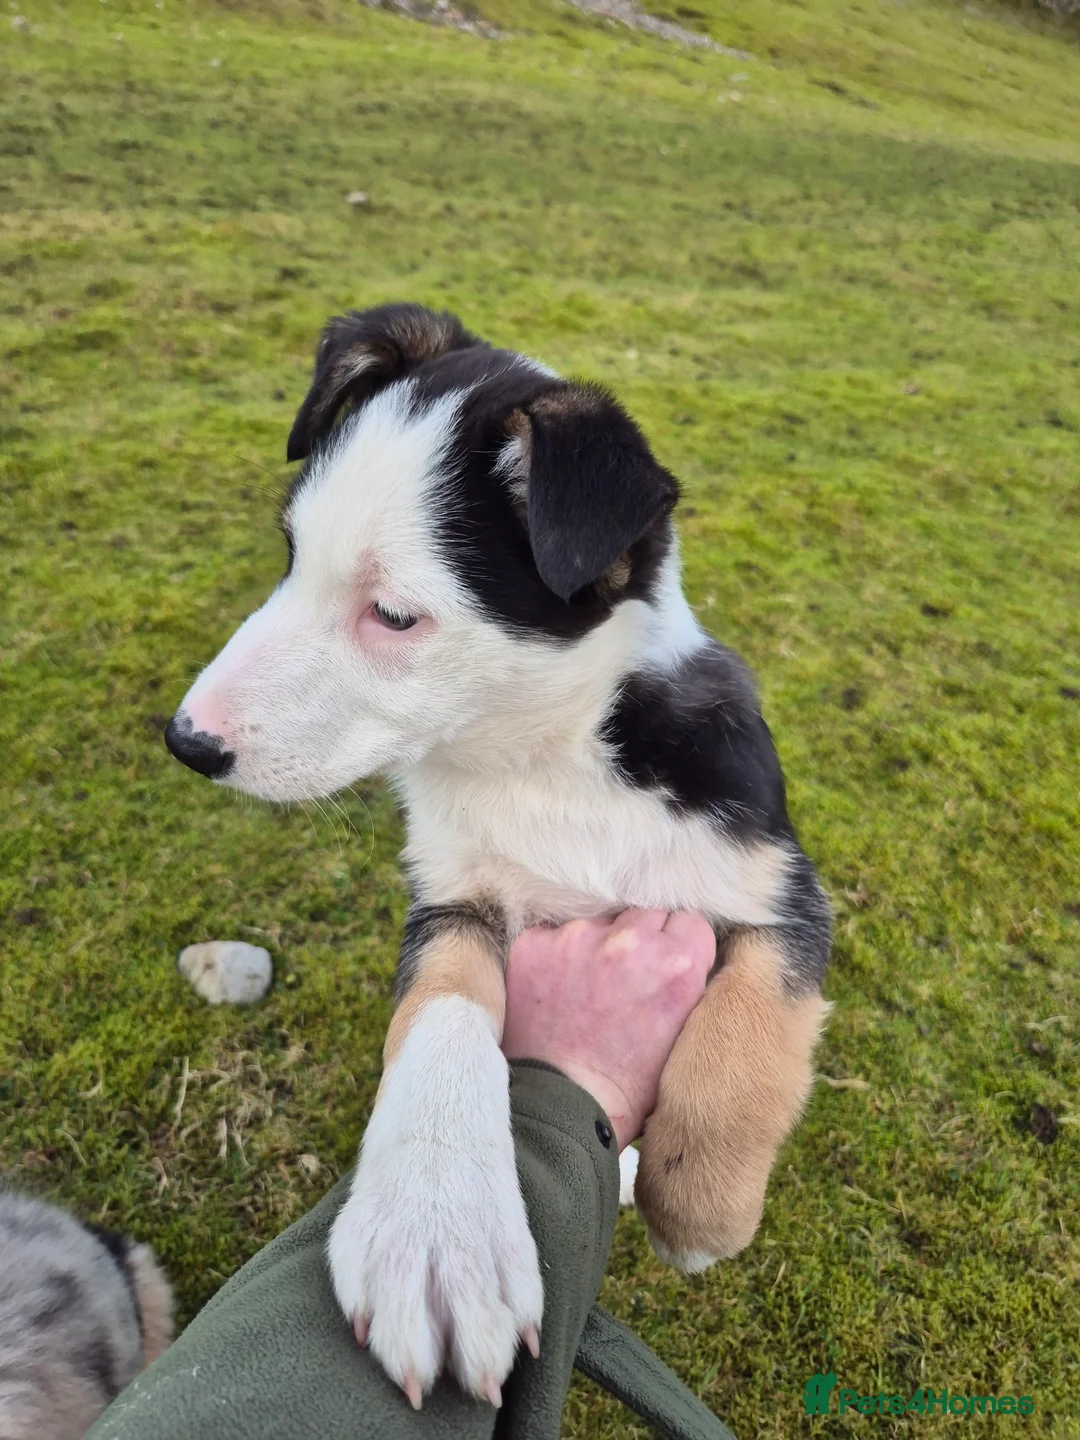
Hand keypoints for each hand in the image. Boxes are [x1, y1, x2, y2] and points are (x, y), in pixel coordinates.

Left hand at [501, 909, 714, 1149]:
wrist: (559, 1109)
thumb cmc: (628, 1086)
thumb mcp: (685, 1037)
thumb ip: (692, 985)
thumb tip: (692, 956)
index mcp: (678, 966)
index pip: (690, 921)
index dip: (678, 945)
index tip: (665, 967)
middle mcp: (631, 943)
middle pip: (647, 914)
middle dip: (641, 942)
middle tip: (627, 981)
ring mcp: (578, 939)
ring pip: (600, 921)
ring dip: (599, 945)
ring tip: (589, 989)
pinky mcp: (536, 944)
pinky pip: (556, 933)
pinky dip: (558, 955)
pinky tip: (558, 990)